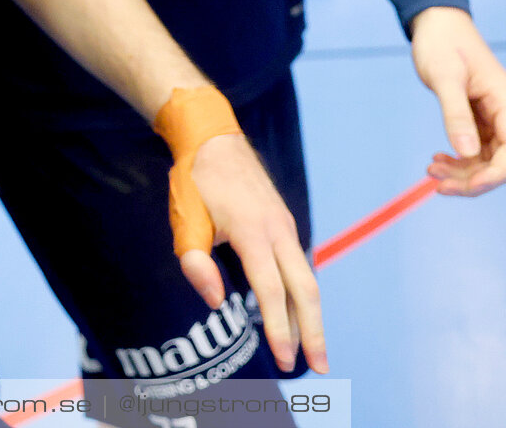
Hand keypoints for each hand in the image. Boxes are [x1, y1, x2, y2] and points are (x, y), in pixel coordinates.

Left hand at [182, 133, 327, 375]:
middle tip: (320, 368)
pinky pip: (299, 264)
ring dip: (311, 315)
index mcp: (253, 232)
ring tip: (313, 350)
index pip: (272, 290)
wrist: (213, 137)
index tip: (285, 359)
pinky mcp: (284, 224)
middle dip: (313, 331)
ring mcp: (285, 225)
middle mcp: (278, 230)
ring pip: (306, 277)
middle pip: (305, 289)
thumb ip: (195, 262)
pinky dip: (302, 294)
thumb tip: (217, 302)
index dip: (279, 327)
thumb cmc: (194, 181)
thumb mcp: (185, 220)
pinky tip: (298, 314)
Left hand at [410, 6, 505, 194]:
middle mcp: (505, 114)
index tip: (468, 185)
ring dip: (463, 173)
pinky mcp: (477, 119)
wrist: (437, 24)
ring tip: (431, 173)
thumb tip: (467, 153)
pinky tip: (436, 162)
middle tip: (438, 185)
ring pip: (487, 160)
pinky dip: (458, 161)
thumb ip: (456, 114)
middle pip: (503, 162)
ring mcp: (493, 118)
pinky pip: (475, 151)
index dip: (496, 174)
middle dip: (475, 179)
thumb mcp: (445, 77)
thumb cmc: (442, 44)